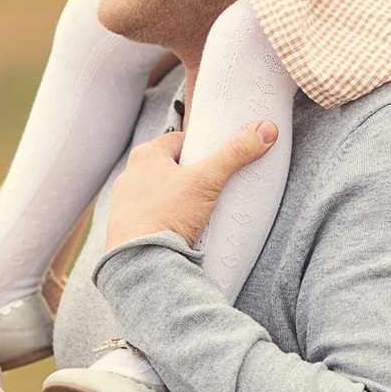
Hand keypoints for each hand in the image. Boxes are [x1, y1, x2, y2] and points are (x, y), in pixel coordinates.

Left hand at [102, 123, 275, 253]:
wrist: (142, 261)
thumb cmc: (168, 215)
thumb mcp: (207, 180)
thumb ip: (236, 153)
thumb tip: (266, 130)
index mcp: (145, 155)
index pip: (180, 140)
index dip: (201, 149)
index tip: (215, 162)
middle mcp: (129, 175)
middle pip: (170, 167)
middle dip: (189, 175)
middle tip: (210, 188)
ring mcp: (124, 202)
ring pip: (159, 192)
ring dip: (175, 199)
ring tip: (196, 211)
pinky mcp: (124, 226)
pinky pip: (150, 215)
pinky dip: (164, 219)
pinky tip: (179, 229)